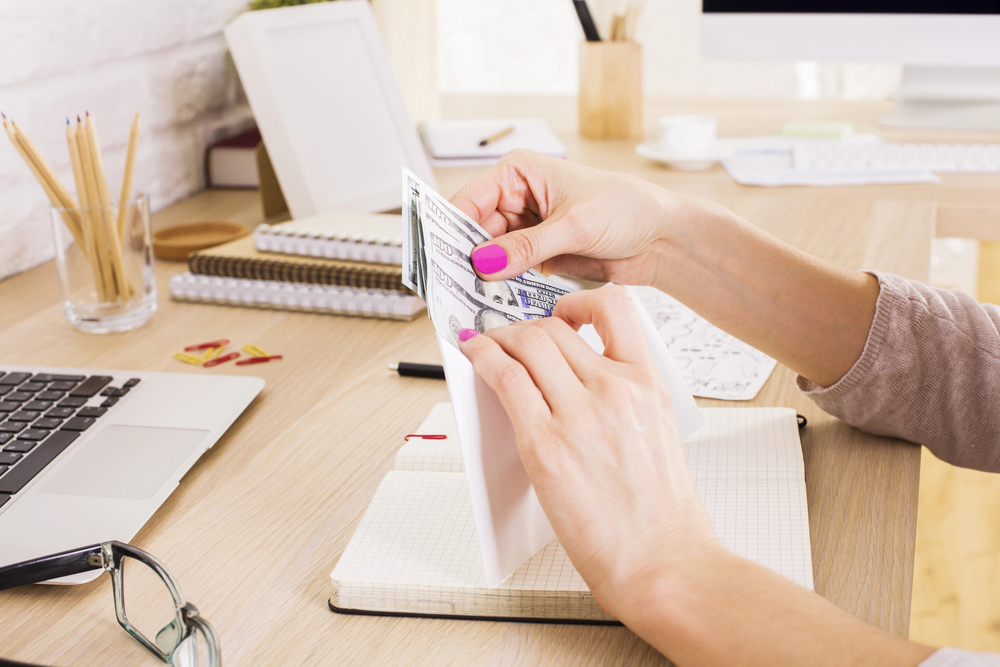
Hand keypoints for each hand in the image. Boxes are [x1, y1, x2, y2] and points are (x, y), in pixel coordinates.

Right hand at [450, 149, 713, 286]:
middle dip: (467, 259)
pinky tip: (498, 302)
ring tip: (475, 298)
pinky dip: (504, 288)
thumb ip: (526, 247)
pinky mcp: (537, 256)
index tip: (440, 258)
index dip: (451, 229)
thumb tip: (484, 263)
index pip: (470, 200)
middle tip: (456, 287)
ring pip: (489, 257)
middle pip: (474, 232)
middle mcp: (517, 199)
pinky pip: (510, 274)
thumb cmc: (626, 209)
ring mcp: (526, 230)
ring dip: (485, 278)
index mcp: (519, 173)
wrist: (660, 238)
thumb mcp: (573, 226)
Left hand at [457, 285, 721, 618]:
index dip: (578, 302)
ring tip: (486, 345)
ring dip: (498, 338)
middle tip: (508, 337)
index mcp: (648, 385)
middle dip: (523, 327)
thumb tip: (575, 383)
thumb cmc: (662, 514)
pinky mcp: (546, 445)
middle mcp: (615, 389)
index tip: (561, 312)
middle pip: (554, 328)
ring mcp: (580, 415)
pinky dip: (482, 359)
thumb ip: (621, 400)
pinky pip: (506, 379)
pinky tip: (474, 357)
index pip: (615, 309)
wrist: (663, 562)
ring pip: (527, 344)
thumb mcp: (656, 435)